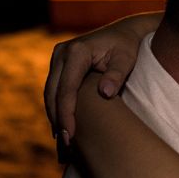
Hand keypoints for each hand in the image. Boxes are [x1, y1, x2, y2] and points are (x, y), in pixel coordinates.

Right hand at [44, 12, 161, 142]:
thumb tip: (105, 93)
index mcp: (77, 51)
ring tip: (63, 142)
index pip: (66, 89)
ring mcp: (57, 58)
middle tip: (66, 145)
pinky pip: (54, 90)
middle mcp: (61, 53)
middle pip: (53, 93)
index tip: (71, 135)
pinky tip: (61, 127)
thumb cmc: (128, 47)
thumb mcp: (127, 59)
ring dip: (54, 117)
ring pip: (50, 93)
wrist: (124, 32)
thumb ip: (116, 75)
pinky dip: (57, 108)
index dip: (66, 114)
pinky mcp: (59, 65)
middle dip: (58, 120)